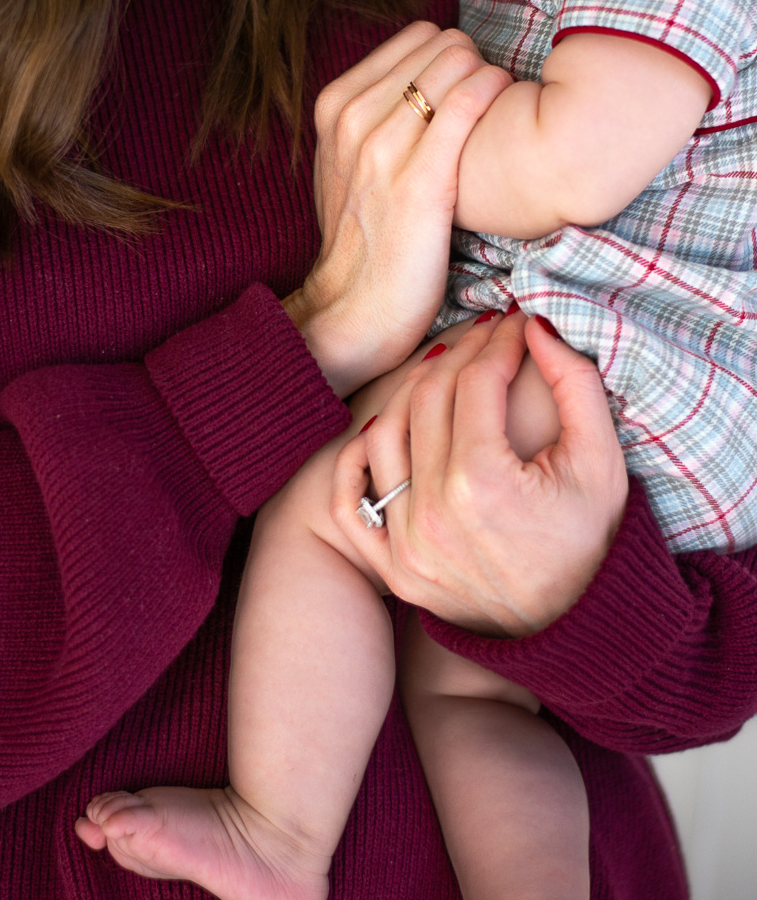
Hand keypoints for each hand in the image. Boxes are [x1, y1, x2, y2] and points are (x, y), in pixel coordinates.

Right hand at [283, 22, 511, 396]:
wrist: (354, 310)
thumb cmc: (362, 243)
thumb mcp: (343, 168)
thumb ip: (369, 118)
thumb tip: (413, 83)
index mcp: (333, 106)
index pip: (415, 37)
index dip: (450, 60)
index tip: (462, 96)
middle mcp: (354, 117)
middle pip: (441, 43)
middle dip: (473, 68)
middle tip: (486, 111)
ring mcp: (384, 146)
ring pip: (459, 61)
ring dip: (490, 83)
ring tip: (496, 124)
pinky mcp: (423, 178)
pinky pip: (472, 99)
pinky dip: (497, 99)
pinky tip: (504, 127)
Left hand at [330, 312, 628, 635]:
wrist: (573, 628)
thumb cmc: (593, 542)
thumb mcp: (603, 462)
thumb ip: (575, 385)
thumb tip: (535, 326)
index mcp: (483, 483)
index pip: (475, 382)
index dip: (498, 342)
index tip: (516, 326)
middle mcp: (432, 512)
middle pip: (427, 398)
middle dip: (459, 354)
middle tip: (485, 338)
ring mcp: (404, 543)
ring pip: (382, 434)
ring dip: (410, 392)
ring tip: (444, 374)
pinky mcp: (391, 567)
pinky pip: (351, 500)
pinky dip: (357, 459)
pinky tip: (383, 430)